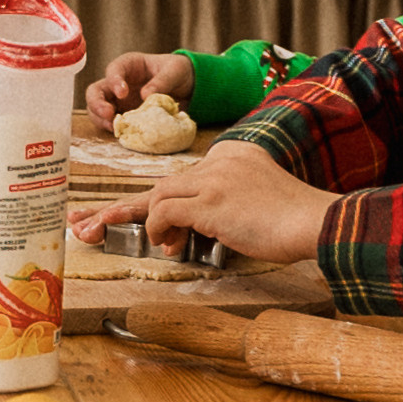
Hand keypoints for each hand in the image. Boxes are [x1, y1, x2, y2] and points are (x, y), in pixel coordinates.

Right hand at [85, 50, 192, 121]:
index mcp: (129, 65)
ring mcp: (118, 100)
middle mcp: (118, 83)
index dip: (114, 80)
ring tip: (114, 128)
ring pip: (96, 109)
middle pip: (96, 91)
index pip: (114, 69)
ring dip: (100, 119)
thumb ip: (162, 81)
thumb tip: (146, 96)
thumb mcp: (175, 71)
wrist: (185, 86)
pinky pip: (110, 122)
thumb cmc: (177, 72)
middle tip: (108, 113)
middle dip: (97, 103)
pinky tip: (121, 134)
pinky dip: (113, 128)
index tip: (122, 92)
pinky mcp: (123, 115)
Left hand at [125, 146, 337, 265]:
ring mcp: (214, 180)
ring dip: (136, 220)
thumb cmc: (291, 222)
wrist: (316, 222)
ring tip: (120, 237)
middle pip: (163, 185)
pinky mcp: (212, 202)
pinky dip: (158, 230)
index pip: (183, 180)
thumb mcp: (253, 204)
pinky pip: (167, 213)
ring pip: (158, 196)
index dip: (158, 204)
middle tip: (86, 220)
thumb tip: (181, 232)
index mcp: (230, 156)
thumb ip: (220, 207)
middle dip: (122, 206)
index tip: (141, 221)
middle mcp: (219, 161)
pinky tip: (164, 245)